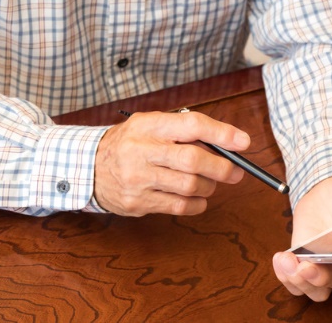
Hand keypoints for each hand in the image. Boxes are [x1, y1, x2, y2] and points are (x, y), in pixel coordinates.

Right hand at [93, 110, 248, 216]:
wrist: (89, 167)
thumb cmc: (130, 143)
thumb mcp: (150, 125)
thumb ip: (182, 130)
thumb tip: (225, 142)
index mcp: (148, 126)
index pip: (191, 125)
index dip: (221, 133)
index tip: (243, 142)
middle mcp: (141, 151)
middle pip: (192, 159)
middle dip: (222, 167)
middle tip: (236, 171)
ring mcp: (137, 179)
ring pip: (188, 185)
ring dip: (209, 186)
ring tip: (210, 182)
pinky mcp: (137, 202)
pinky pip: (178, 206)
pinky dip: (196, 204)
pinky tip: (198, 198)